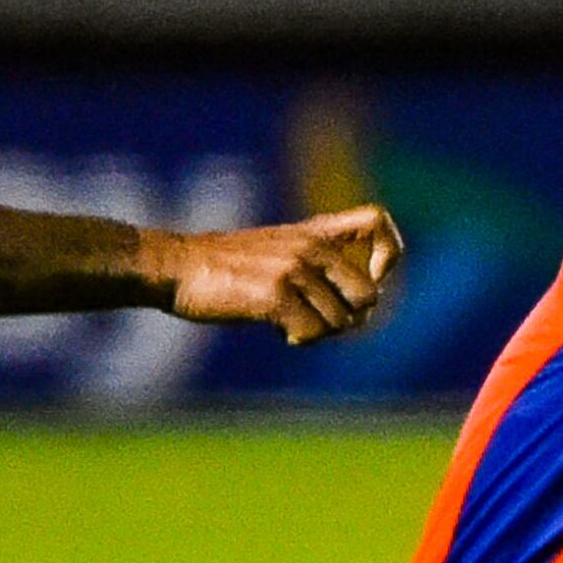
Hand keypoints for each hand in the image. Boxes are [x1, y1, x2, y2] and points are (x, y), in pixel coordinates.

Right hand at [163, 205, 405, 343]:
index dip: (386, 255)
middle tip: (320, 320)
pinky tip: (279, 330)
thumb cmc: (225, 269)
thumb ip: (317, 266)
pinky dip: (300, 339)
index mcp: (314, 231)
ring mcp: (294, 269)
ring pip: (341, 322)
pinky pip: (313, 333)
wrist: (176, 267)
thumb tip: (361, 313)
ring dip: (319, 333)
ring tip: (289, 323)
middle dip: (349, 318)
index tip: (369, 278)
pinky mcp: (276, 294)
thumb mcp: (277, 250)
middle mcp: (310, 246)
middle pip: (368, 295)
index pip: (377, 222)